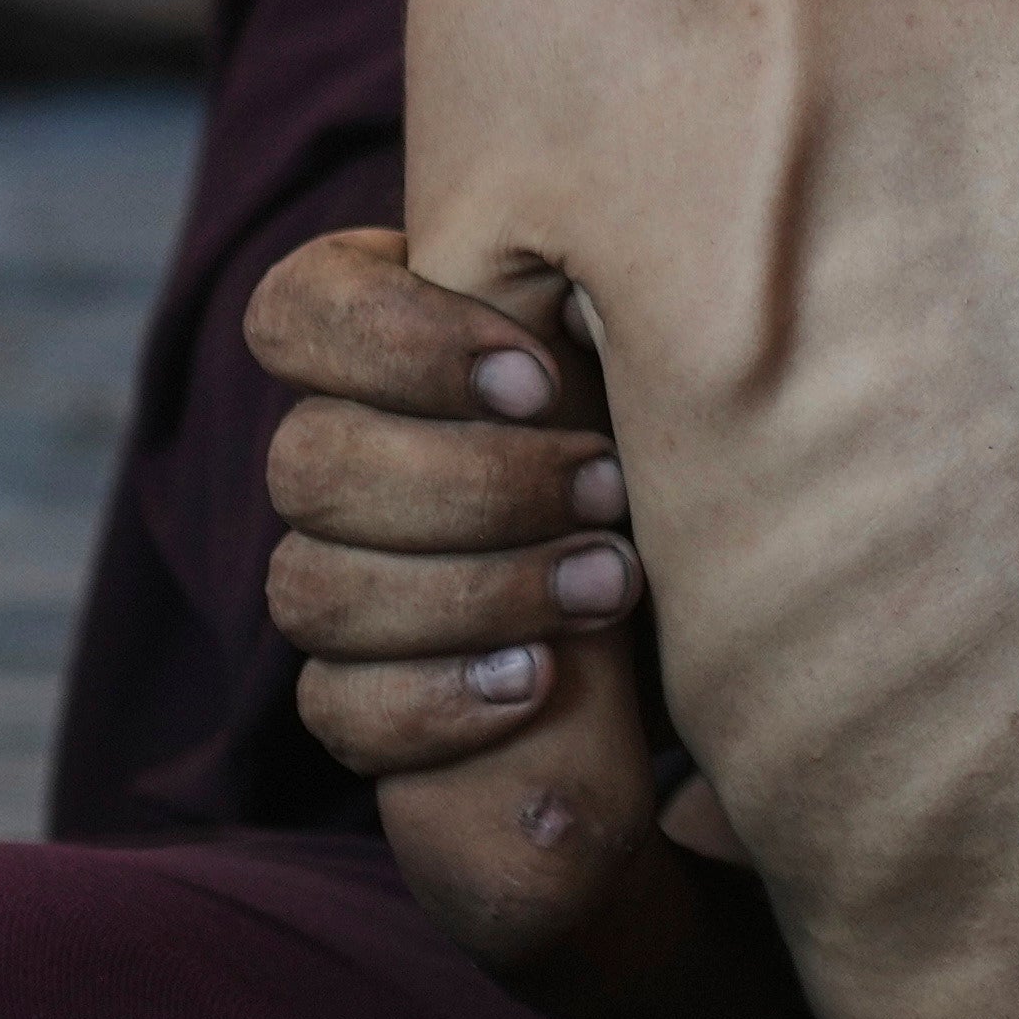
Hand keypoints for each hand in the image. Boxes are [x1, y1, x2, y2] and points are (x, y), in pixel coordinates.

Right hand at [246, 226, 642, 789]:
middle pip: (309, 464)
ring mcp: (332, 578)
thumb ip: (594, 317)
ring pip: (312, 589)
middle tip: (612, 490)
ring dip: (470, 592)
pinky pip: (338, 708)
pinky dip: (438, 699)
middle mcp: (336, 457)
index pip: (300, 311)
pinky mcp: (357, 693)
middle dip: (474, 486)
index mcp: (380, 346)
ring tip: (610, 584)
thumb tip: (581, 312)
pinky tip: (539, 680)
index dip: (398, 343)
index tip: (540, 382)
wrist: (717, 593)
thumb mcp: (648, 362)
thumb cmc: (672, 439)